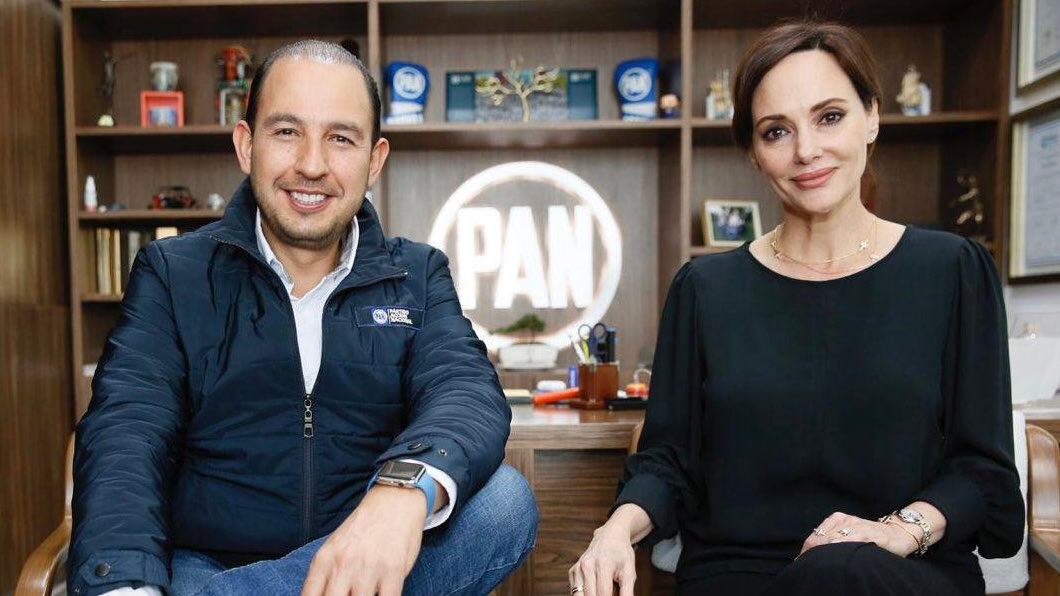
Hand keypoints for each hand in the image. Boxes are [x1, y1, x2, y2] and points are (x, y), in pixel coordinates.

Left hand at [301, 485, 427, 595]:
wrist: (394, 500)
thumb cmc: (364, 526)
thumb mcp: (334, 546)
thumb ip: (325, 574)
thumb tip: (322, 595)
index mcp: (324, 559)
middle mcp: (343, 565)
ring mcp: (369, 569)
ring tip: (367, 594)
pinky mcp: (394, 571)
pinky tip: (382, 594)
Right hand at [570, 515, 637, 595]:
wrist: (610, 536)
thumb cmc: (621, 553)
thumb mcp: (629, 571)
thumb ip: (627, 591)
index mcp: (603, 564)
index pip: (603, 594)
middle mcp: (587, 565)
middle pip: (590, 595)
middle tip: (610, 594)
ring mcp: (578, 567)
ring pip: (579, 595)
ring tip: (601, 592)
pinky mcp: (573, 571)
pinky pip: (575, 591)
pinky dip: (583, 594)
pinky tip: (593, 590)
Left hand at [800, 511, 918, 558]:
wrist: (899, 533)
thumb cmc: (871, 537)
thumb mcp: (849, 535)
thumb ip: (833, 541)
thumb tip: (812, 555)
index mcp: (836, 519)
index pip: (815, 536)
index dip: (806, 551)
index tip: (801, 563)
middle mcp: (844, 521)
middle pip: (820, 538)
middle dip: (812, 553)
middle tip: (807, 566)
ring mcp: (857, 525)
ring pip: (833, 538)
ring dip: (824, 550)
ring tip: (817, 563)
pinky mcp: (869, 532)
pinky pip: (853, 537)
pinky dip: (843, 543)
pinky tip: (836, 549)